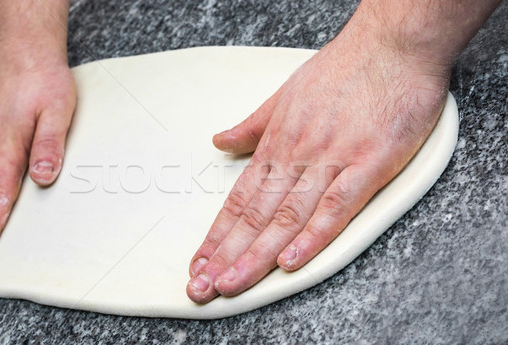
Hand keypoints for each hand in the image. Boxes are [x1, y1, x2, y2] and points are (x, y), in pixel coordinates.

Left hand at [186, 30, 450, 302]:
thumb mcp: (285, 94)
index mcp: (278, 143)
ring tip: (230, 284)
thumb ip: (252, 125)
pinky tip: (290, 262)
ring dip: (255, 255)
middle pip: (255, 216)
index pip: (239, 198)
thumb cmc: (342, 69)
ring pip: (286, 217)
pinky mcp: (369, 164)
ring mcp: (331, 161)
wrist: (392, 45)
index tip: (199, 262)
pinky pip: (336, 207)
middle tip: (199, 288)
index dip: (217, 234)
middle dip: (224, 255)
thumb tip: (220, 141)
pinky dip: (313, 236)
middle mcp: (297, 156)